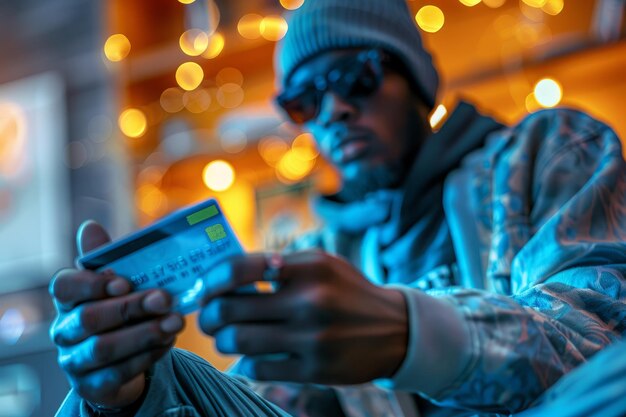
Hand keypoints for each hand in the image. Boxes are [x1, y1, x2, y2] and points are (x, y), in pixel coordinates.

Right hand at [49, 221, 184, 408]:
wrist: (123, 360)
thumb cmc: (119, 312)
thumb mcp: (117, 284)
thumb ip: (106, 258)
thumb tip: (91, 226)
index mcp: (68, 300)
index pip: (64, 287)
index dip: (92, 283)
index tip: (124, 280)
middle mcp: (64, 331)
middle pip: (89, 318)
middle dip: (130, 307)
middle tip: (165, 299)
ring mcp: (75, 361)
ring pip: (104, 348)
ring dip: (144, 333)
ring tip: (175, 322)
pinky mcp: (93, 385)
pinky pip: (119, 373)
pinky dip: (147, 356)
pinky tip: (169, 341)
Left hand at [198, 250, 407, 384]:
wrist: (395, 328)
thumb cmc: (346, 291)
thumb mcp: (320, 264)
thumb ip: (277, 265)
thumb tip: (223, 277)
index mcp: (308, 266)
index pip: (240, 268)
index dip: (211, 279)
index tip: (206, 288)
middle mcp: (309, 300)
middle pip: (229, 308)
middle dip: (209, 315)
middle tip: (210, 317)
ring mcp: (312, 338)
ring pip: (237, 341)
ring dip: (223, 340)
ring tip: (227, 337)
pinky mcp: (315, 370)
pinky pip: (258, 368)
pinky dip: (246, 362)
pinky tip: (252, 356)